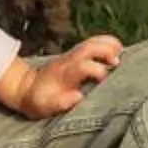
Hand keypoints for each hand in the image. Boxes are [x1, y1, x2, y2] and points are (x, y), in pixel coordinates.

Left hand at [0, 35, 123, 117]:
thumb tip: (79, 96)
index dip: (96, 70)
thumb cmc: (38, 100)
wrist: (26, 86)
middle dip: (107, 51)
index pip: (83, 66)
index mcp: (65, 73)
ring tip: (121, 55)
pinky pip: (95, 42)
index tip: (104, 79)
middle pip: (91, 46)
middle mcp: (71, 60)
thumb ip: (59, 102)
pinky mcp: (78, 54)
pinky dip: (109, 43)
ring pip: (94, 41)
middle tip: (117, 63)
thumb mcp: (43, 106)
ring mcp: (74, 54)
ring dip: (110, 45)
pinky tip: (118, 52)